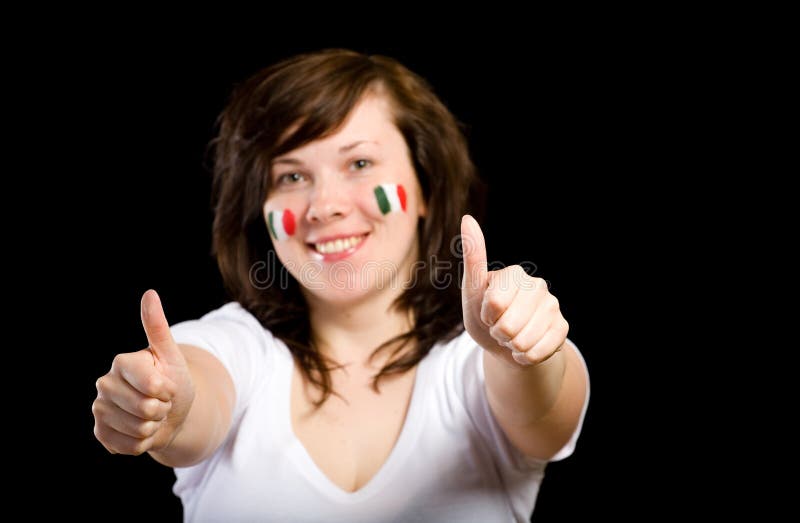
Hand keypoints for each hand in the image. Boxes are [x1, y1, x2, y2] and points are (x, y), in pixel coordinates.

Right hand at [92, 290, 194, 454]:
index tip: (167, 384)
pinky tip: (142, 431)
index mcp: (122, 362)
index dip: (168, 390)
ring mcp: (100, 410)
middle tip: (160, 402)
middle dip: (162, 409)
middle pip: (145, 408)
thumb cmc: (173, 380)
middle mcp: (105, 384)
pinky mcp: (100, 433)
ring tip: (152, 416)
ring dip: (154, 427)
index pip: (152, 385)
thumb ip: (157, 327)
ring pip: (139, 429)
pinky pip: (129, 446)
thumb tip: (149, 293)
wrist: (170, 413)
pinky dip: (144, 443)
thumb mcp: (171, 355)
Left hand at [460, 215, 568, 367]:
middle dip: (498, 333)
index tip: (487, 311)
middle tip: (500, 326)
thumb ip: (473, 257)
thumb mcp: (472, 290)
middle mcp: (538, 286)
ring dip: (511, 346)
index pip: (493, 304)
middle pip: (508, 325)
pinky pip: (538, 352)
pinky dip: (525, 356)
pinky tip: (525, 347)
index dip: (485, 316)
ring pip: (523, 341)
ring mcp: (554, 306)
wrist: (505, 345)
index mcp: (515, 274)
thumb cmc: (485, 315)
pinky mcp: (563, 328)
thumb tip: (468, 218)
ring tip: (512, 336)